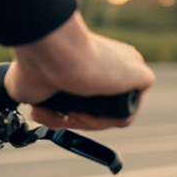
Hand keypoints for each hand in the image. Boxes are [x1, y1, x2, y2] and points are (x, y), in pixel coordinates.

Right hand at [3, 11, 154, 129]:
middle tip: (45, 115)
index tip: (42, 112)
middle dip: (69, 120)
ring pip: (109, 115)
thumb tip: (38, 108)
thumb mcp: (34, 85)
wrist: (48, 53)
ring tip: (59, 115)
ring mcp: (130, 71)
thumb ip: (39, 94)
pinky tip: (78, 112)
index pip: (87, 98)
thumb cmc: (34, 65)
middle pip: (97, 109)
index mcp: (92, 60)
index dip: (65, 113)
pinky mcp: (142, 77)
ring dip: (80, 123)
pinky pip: (124, 116)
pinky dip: (99, 122)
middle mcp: (114, 64)